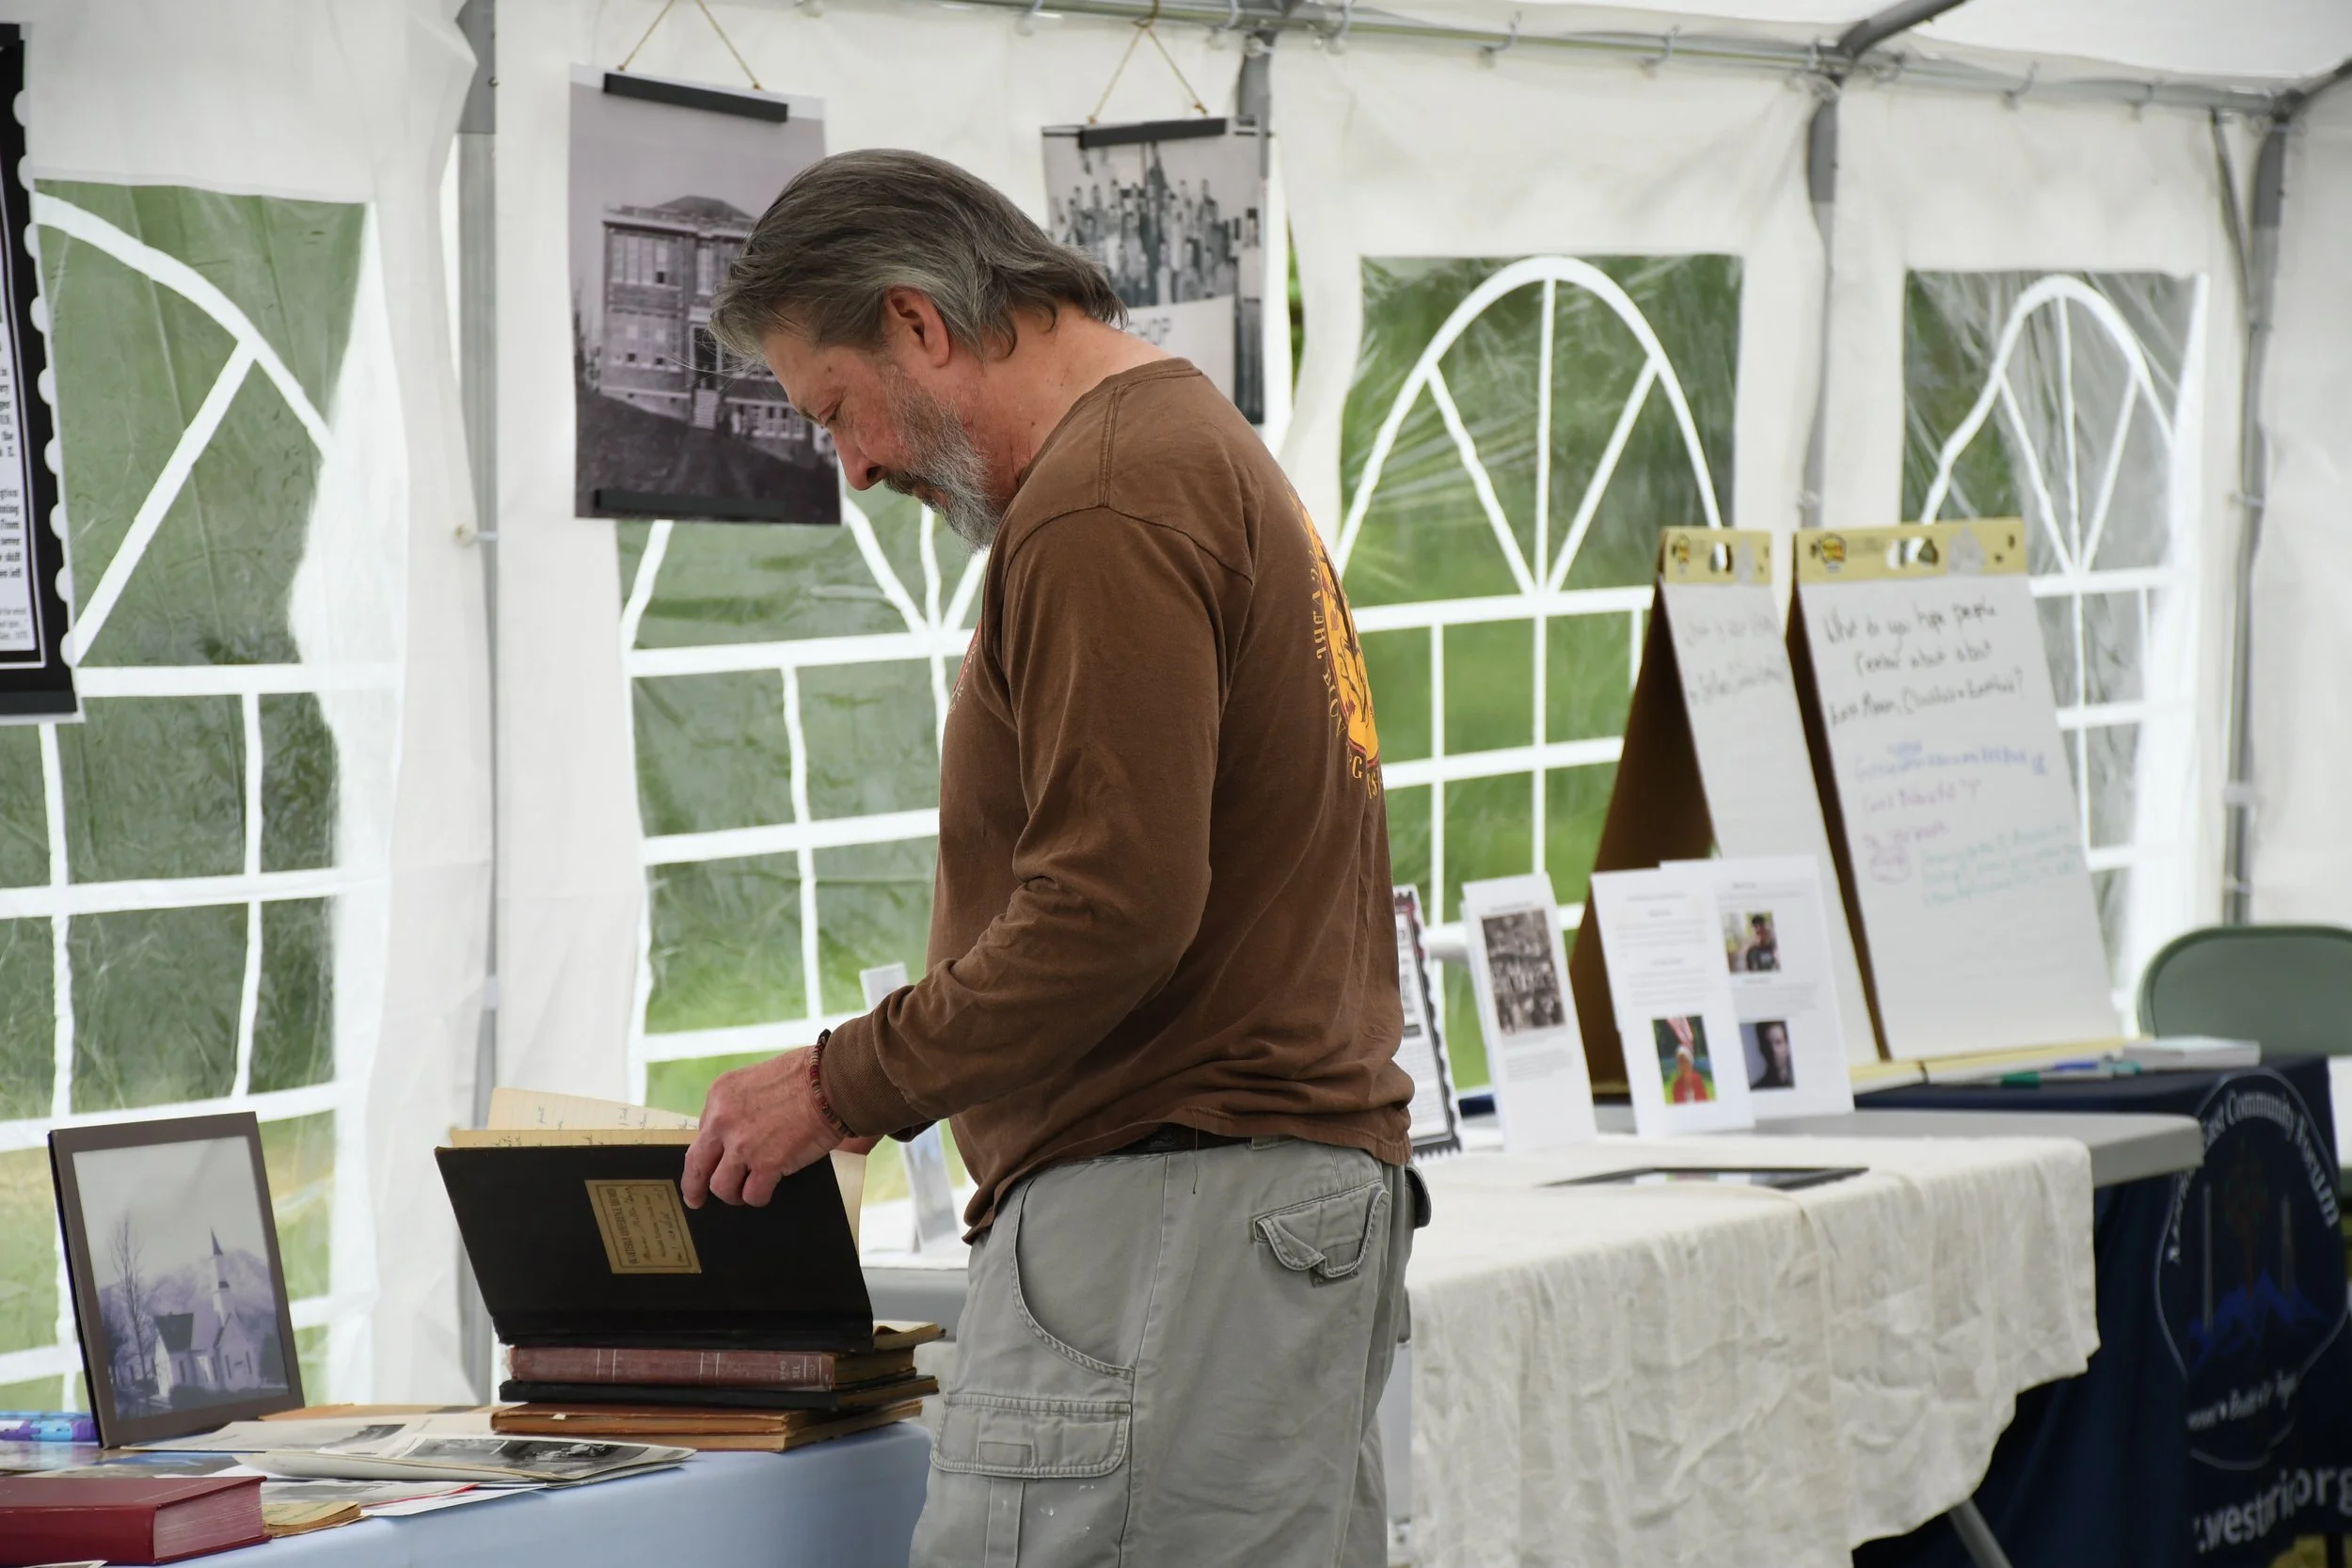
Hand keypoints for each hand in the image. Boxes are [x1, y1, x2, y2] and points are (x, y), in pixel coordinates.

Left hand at [681, 1048, 878, 1207]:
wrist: (832, 1081)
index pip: (703, 1132)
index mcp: (720, 1095)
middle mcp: (723, 1121)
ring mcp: (742, 1145)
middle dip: (693, 1186)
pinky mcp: (766, 1164)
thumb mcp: (757, 1079)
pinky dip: (758, 1197)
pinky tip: (766, 1192)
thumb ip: (742, 1105)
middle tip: (696, 1199)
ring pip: (721, 1186)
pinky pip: (752, 1194)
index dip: (711, 1149)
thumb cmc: (806, 1075)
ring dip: (733, 1194)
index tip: (711, 1160)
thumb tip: (741, 1132)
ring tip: (744, 1194)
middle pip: (697, 1164)